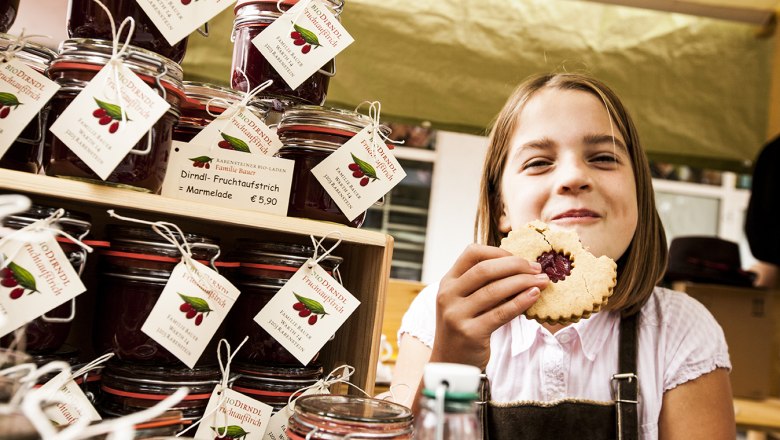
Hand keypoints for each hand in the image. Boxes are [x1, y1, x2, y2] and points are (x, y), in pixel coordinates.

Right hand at [430, 244, 548, 369]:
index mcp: (448, 282)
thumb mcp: (465, 300)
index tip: (518, 257)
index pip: (471, 253)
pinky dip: (521, 302)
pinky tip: (535, 296)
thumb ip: (483, 284)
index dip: (498, 251)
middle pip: (485, 269)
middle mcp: (448, 295)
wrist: (452, 363)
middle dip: (515, 265)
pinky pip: (501, 313)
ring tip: (542, 281)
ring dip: (523, 282)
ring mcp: (457, 315)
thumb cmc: (465, 326)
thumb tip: (520, 265)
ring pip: (495, 290)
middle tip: (536, 268)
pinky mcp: (470, 333)